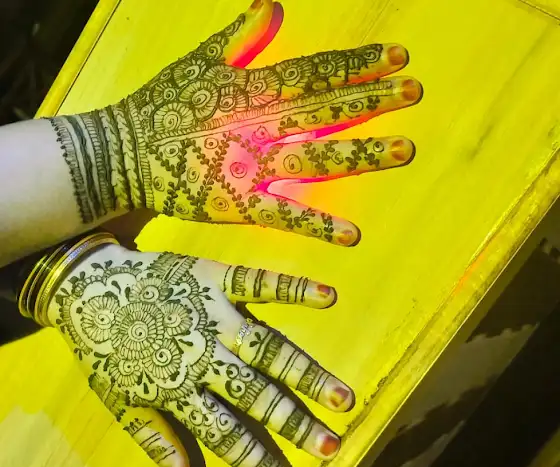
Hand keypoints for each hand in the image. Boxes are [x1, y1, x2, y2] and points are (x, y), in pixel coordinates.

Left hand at [48, 241, 353, 466]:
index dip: (259, 464)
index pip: (226, 436)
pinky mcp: (214, 278)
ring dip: (307, 374)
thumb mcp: (118, 402)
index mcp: (176, 390)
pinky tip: (327, 298)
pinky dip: (293, 289)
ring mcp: (212, 315)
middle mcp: (201, 356)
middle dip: (294, 424)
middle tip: (331, 445)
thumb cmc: (105, 348)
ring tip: (342, 397)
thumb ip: (155, 441)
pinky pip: (259, 282)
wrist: (86, 285)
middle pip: (255, 396)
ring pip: (268, 349)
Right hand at [51, 0, 420, 245]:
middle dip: (372, 99)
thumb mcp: (199, 61)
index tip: (396, 58)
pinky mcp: (239, 205)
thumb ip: (241, 36)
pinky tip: (352, 236)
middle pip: (325, 110)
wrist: (122, 154)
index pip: (315, 72)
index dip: (356, 65)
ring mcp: (251, 166)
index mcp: (252, 89)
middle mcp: (259, 125)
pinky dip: (318, 226)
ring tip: (405, 150)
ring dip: (361, 154)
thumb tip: (272, 4)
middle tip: (414, 91)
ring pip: (316, 158)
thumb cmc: (161, 106)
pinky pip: (285, 216)